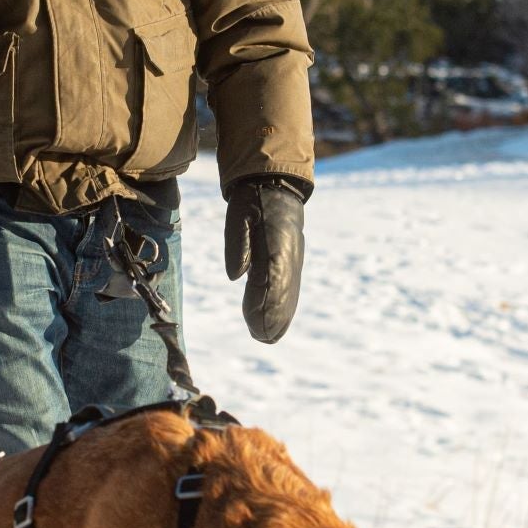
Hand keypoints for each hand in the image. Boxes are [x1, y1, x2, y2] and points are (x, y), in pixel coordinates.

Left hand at [224, 178, 305, 344]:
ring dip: (279, 318)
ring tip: (267, 337)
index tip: (257, 329)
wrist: (276, 188)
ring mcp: (292, 263)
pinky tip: (277, 321)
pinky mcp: (291, 264)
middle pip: (283, 297)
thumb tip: (235, 276)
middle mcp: (288, 260)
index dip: (263, 310)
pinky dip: (284, 308)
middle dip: (272, 320)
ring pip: (289, 297)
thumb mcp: (238, 216)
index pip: (270, 286)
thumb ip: (237, 246)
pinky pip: (290, 290)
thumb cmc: (251, 203)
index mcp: (275, 249)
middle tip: (261, 339)